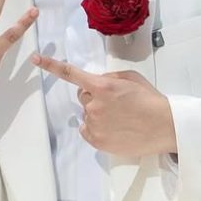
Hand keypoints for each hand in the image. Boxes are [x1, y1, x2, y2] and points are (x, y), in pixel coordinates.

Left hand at [31, 54, 177, 156]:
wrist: (165, 127)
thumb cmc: (151, 101)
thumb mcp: (131, 79)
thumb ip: (110, 77)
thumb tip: (97, 82)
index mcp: (102, 86)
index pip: (71, 74)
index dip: (51, 65)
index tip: (35, 58)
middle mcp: (94, 105)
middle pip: (83, 96)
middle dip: (94, 96)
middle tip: (116, 103)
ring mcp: (94, 125)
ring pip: (87, 114)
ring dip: (98, 114)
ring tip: (121, 118)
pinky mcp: (97, 141)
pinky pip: (87, 130)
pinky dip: (96, 129)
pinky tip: (115, 129)